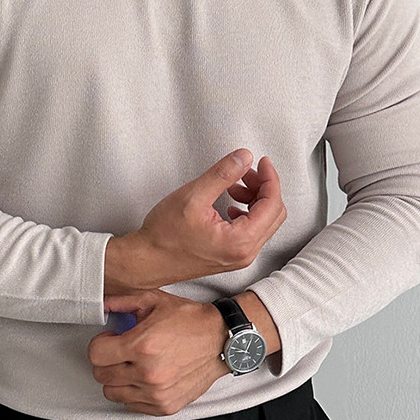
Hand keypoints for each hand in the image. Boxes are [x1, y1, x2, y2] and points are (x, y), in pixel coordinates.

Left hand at [87, 290, 229, 415]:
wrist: (222, 340)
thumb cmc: (191, 320)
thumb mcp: (155, 301)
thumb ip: (123, 302)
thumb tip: (101, 304)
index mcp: (142, 345)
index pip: (96, 355)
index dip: (100, 344)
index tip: (110, 339)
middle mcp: (148, 372)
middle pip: (101, 375)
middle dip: (107, 360)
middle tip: (121, 351)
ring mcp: (157, 392)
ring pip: (112, 393)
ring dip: (118, 378)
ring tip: (133, 364)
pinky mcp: (165, 406)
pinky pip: (131, 405)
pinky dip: (133, 393)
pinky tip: (144, 377)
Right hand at [104, 149, 286, 291]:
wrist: (146, 261)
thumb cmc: (164, 236)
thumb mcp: (193, 196)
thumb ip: (223, 174)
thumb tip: (244, 158)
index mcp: (240, 241)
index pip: (272, 204)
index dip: (270, 178)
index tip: (261, 162)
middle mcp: (244, 253)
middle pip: (273, 214)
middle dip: (263, 188)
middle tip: (244, 172)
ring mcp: (239, 257)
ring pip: (264, 222)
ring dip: (254, 200)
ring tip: (232, 187)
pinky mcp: (231, 257)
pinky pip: (252, 232)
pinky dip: (246, 213)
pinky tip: (228, 204)